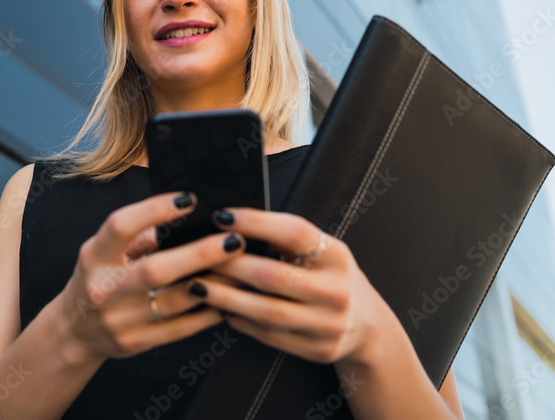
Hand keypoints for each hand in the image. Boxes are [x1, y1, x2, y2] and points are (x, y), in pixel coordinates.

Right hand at [56, 191, 247, 363]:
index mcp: (94, 256)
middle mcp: (103, 288)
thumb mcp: (104, 251)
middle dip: (199, 254)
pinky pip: (177, 329)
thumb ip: (138, 235)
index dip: (154, 210)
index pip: (121, 226)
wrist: (75, 331)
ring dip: (211, 286)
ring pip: (172, 303)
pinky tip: (224, 302)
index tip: (189, 199)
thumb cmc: (98, 278)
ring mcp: (118, 319)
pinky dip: (204, 316)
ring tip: (240, 271)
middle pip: (155, 270)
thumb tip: (186, 218)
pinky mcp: (134, 343)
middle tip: (234, 241)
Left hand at [192, 207, 390, 365]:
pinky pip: (269, 336)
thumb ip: (288, 239)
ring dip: (225, 298)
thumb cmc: (332, 278)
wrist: (369, 328)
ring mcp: (328, 324)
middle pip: (272, 275)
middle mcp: (336, 290)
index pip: (294, 232)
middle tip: (197, 255)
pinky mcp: (317, 350)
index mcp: (337, 256)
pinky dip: (240, 322)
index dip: (255, 222)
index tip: (221, 216)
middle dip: (229, 265)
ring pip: (266, 311)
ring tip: (197, 286)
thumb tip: (235, 223)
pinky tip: (220, 311)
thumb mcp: (323, 252)